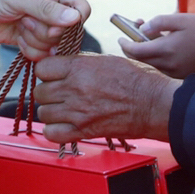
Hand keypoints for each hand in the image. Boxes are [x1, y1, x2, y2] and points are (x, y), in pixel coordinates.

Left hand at [0, 0, 87, 58]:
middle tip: (25, 21)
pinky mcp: (31, 36)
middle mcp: (52, 2)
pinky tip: (17, 38)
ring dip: (36, 40)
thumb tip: (75, 18)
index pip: (81, 8)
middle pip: (68, 30)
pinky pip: (42, 52)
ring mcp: (41, 21)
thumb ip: (46, 9)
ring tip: (19, 26)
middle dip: (46, 32)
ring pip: (55, 44)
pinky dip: (30, 50)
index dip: (71, 23)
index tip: (51, 27)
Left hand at [34, 54, 176, 142]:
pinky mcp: (83, 131)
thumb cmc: (137, 80)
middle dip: (48, 92)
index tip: (53, 75)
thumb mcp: (106, 60)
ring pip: (43, 113)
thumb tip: (64, 64)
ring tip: (64, 110)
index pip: (42, 68)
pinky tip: (64, 125)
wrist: (154, 104)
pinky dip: (55, 131)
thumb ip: (81, 63)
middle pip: (40, 92)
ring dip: (52, 112)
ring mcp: (77, 112)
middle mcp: (74, 89)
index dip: (47, 72)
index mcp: (79, 67)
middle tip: (60, 93)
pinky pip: (52, 133)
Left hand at [118, 13, 194, 78]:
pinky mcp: (178, 75)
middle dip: (132, 47)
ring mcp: (173, 72)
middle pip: (140, 59)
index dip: (125, 45)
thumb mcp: (179, 19)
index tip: (120, 37)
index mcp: (166, 49)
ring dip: (144, 52)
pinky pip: (160, 67)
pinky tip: (160, 45)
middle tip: (133, 32)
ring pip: (150, 64)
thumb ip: (158, 23)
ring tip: (149, 35)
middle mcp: (168, 64)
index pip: (136, 51)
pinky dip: (155, 57)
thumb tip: (142, 30)